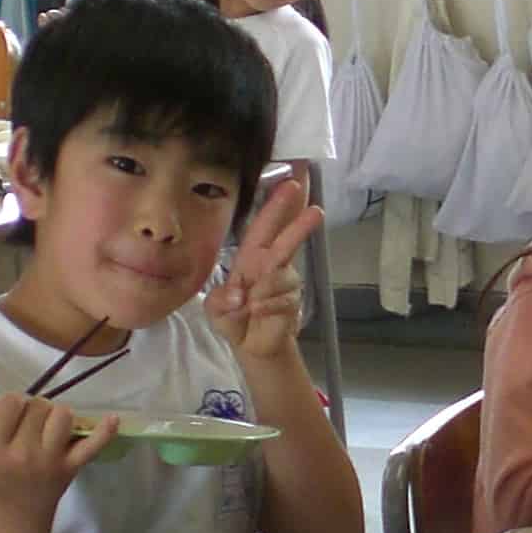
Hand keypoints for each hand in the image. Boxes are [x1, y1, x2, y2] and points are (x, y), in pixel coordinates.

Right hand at [0, 388, 114, 514]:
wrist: (15, 517)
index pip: (10, 403)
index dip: (12, 403)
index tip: (11, 415)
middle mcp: (24, 454)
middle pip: (39, 405)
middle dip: (34, 409)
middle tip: (29, 425)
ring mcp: (51, 461)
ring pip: (63, 415)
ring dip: (56, 416)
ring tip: (48, 429)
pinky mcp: (71, 468)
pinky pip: (93, 445)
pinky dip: (104, 432)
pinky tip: (112, 419)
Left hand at [208, 173, 324, 360]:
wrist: (252, 346)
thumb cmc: (232, 318)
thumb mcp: (215, 309)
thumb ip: (221, 300)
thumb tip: (239, 295)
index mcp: (251, 257)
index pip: (264, 228)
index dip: (276, 207)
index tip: (290, 186)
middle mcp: (271, 265)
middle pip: (287, 241)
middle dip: (300, 226)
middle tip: (316, 212)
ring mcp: (286, 283)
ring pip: (280, 278)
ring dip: (262, 294)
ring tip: (249, 308)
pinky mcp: (294, 301)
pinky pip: (281, 300)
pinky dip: (266, 309)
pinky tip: (259, 314)